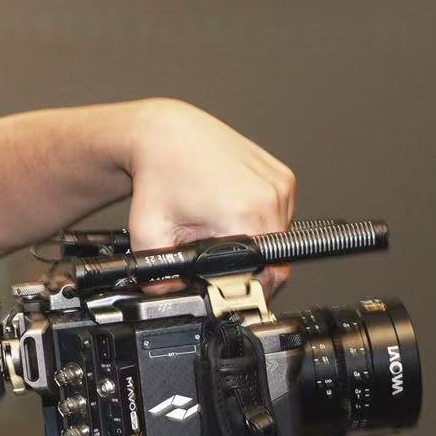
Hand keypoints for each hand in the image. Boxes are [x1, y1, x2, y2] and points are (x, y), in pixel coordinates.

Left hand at [123, 99, 297, 298]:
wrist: (168, 135)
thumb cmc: (159, 174)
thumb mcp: (149, 232)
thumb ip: (159, 275)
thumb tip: (167, 299)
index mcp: (243, 216)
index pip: (263, 276)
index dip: (243, 289)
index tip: (226, 289)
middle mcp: (270, 199)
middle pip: (274, 260)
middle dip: (246, 268)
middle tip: (217, 260)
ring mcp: (282, 186)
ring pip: (279, 239)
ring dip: (255, 245)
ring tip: (220, 229)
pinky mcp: (285, 178)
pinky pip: (281, 216)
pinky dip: (260, 223)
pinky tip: (232, 211)